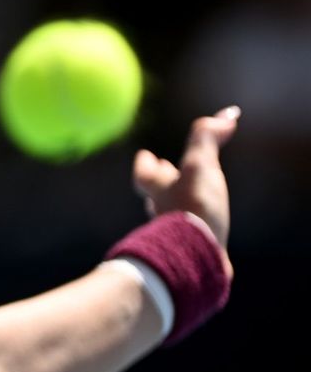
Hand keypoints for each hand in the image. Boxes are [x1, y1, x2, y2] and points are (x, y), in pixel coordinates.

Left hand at [133, 105, 239, 249]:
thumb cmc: (194, 208)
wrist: (195, 256)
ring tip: (185, 202)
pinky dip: (193, 231)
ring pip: (169, 216)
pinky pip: (188, 237)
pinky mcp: (188, 251)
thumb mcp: (199, 165)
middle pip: (156, 195)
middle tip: (167, 173)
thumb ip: (206, 138)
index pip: (144, 173)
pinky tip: (201, 236)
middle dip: (162, 184)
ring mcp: (172, 234)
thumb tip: (226, 115)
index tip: (146, 154)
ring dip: (176, 207)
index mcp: (158, 190)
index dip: (145, 164)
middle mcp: (160, 211)